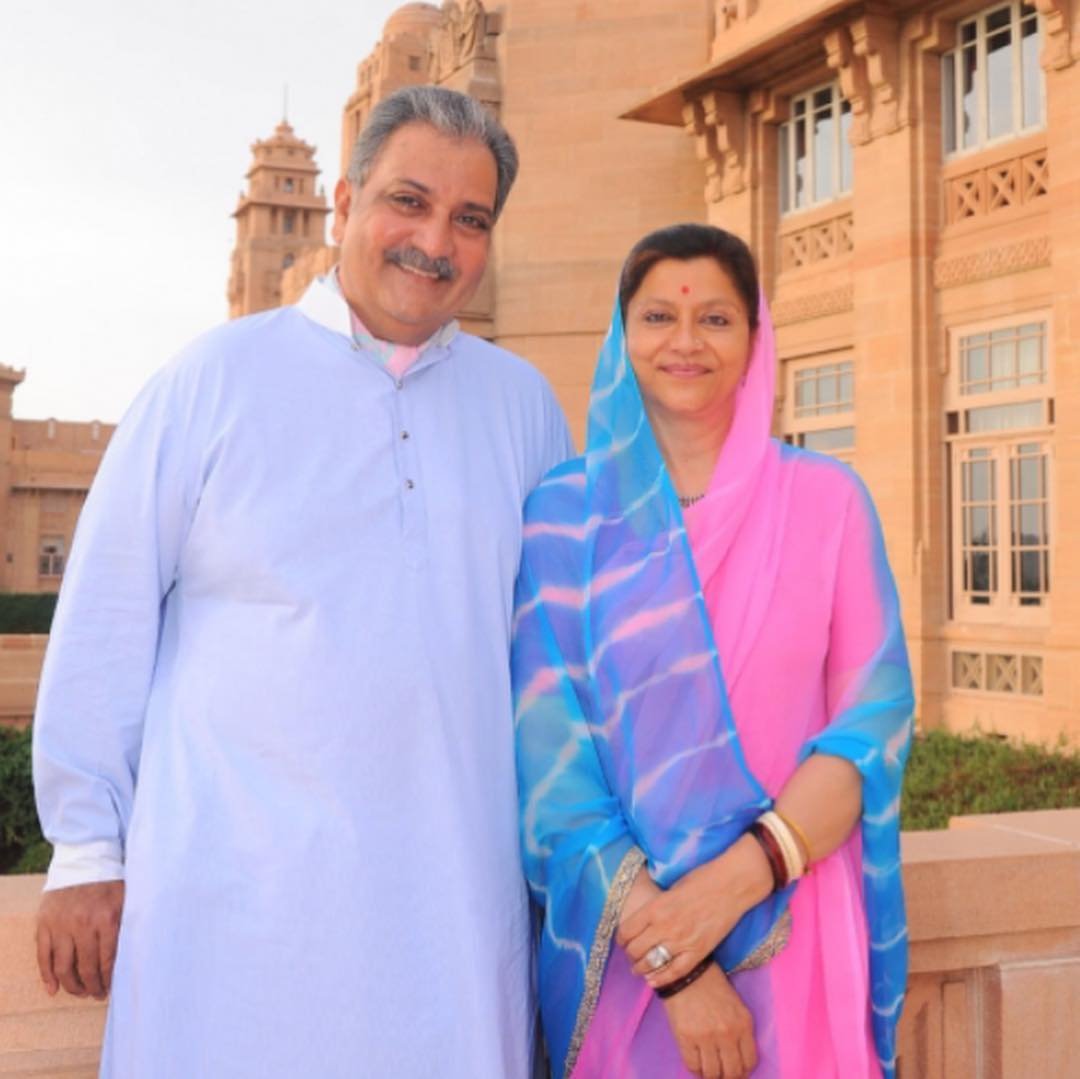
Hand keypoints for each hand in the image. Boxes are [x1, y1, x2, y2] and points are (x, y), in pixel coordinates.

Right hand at [36, 880, 124, 999]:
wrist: (85, 859)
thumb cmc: (110, 882)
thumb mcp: (127, 899)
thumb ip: (127, 925)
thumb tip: (135, 953)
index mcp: (106, 919)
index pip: (107, 959)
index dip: (108, 978)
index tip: (110, 988)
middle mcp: (82, 924)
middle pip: (85, 966)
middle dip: (92, 986)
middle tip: (96, 994)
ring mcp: (60, 925)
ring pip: (63, 966)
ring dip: (71, 985)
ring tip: (80, 992)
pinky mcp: (44, 924)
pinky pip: (43, 956)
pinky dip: (47, 976)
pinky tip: (53, 989)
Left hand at [617, 835, 771, 988]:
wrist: (731, 884)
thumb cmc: (701, 879)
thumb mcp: (670, 889)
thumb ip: (657, 906)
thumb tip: (645, 918)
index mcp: (655, 907)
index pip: (627, 930)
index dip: (621, 938)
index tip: (622, 940)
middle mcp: (665, 926)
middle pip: (636, 949)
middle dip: (630, 954)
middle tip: (630, 955)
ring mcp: (682, 941)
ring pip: (652, 963)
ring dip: (641, 968)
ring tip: (638, 969)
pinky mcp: (699, 951)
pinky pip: (675, 971)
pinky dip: (662, 978)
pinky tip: (653, 981)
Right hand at [661, 963, 755, 1077]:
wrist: (686, 971)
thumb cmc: (712, 985)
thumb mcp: (736, 1005)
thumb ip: (740, 1031)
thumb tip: (738, 1058)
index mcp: (743, 1024)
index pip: (749, 1062)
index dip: (743, 1071)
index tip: (736, 1071)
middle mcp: (727, 1033)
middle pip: (732, 1073)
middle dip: (727, 1077)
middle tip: (721, 1073)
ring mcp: (706, 1037)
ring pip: (712, 1074)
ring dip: (710, 1075)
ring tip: (707, 1069)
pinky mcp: (686, 1037)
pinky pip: (692, 1066)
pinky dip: (695, 1069)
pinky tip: (695, 1061)